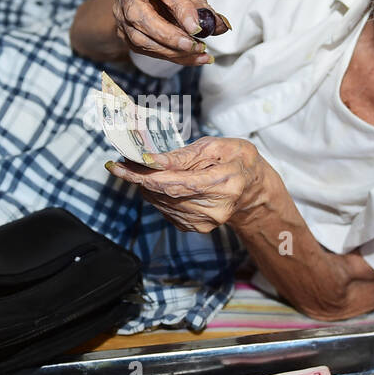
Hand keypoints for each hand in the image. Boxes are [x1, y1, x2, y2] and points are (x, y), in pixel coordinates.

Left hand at [104, 136, 270, 232]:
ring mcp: (206, 222)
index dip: (146, 176)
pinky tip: (157, 182)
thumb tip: (152, 160)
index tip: (120, 167)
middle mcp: (215, 208)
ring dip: (145, 186)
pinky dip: (157, 195)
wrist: (253, 190)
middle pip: (165, 194)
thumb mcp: (217, 146)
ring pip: (162, 203)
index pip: (177, 183)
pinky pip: (166, 210)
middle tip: (120, 163)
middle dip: (138, 178)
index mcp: (225, 183)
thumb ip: (184, 155)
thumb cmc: (237, 161)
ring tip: (137, 169)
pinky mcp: (197, 228)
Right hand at [110, 0, 227, 66]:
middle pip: (140, 15)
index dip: (180, 6)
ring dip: (171, 50)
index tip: (198, 26)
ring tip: (197, 52)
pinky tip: (192, 58)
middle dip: (169, 35)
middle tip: (194, 45)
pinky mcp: (123, 34)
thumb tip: (220, 25)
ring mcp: (120, 14)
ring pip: (140, 38)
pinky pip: (145, 50)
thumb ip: (201, 4)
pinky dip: (171, 57)